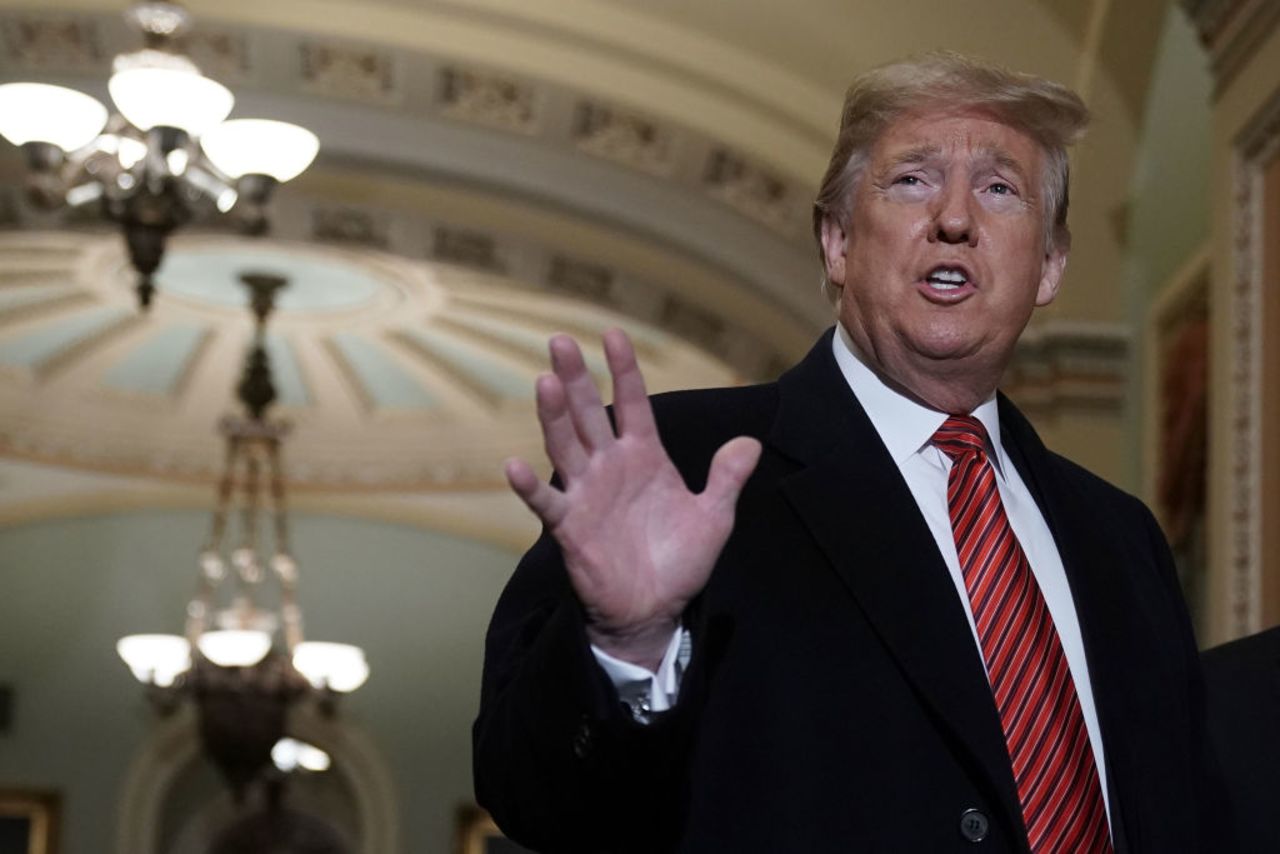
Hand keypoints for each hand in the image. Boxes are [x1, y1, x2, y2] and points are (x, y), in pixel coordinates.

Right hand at [505, 329, 761, 670]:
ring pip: (566, 445)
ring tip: (545, 382)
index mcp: (644, 456)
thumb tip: (751, 442)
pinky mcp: (570, 527)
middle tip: (560, 341)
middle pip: (589, 413)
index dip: (624, 369)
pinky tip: (515, 466)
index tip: (613, 334)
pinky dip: (529, 487)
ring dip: (554, 416)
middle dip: (576, 378)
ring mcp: (587, 493)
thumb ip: (726, 479)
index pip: (633, 403)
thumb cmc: (680, 561)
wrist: (655, 609)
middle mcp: (610, 466)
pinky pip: (546, 503)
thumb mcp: (713, 517)